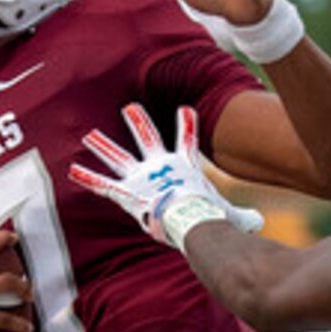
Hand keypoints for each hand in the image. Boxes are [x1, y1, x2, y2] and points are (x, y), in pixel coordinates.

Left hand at [71, 103, 264, 251]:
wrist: (191, 220)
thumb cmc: (211, 217)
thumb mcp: (231, 217)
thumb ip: (243, 218)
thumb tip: (258, 223)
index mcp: (184, 167)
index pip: (188, 140)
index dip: (187, 125)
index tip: (185, 108)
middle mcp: (160, 166)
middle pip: (147, 138)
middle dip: (138, 122)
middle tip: (129, 108)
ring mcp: (141, 178)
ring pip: (119, 156)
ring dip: (104, 145)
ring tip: (90, 135)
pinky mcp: (127, 193)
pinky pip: (103, 184)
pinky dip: (88, 177)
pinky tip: (72, 169)